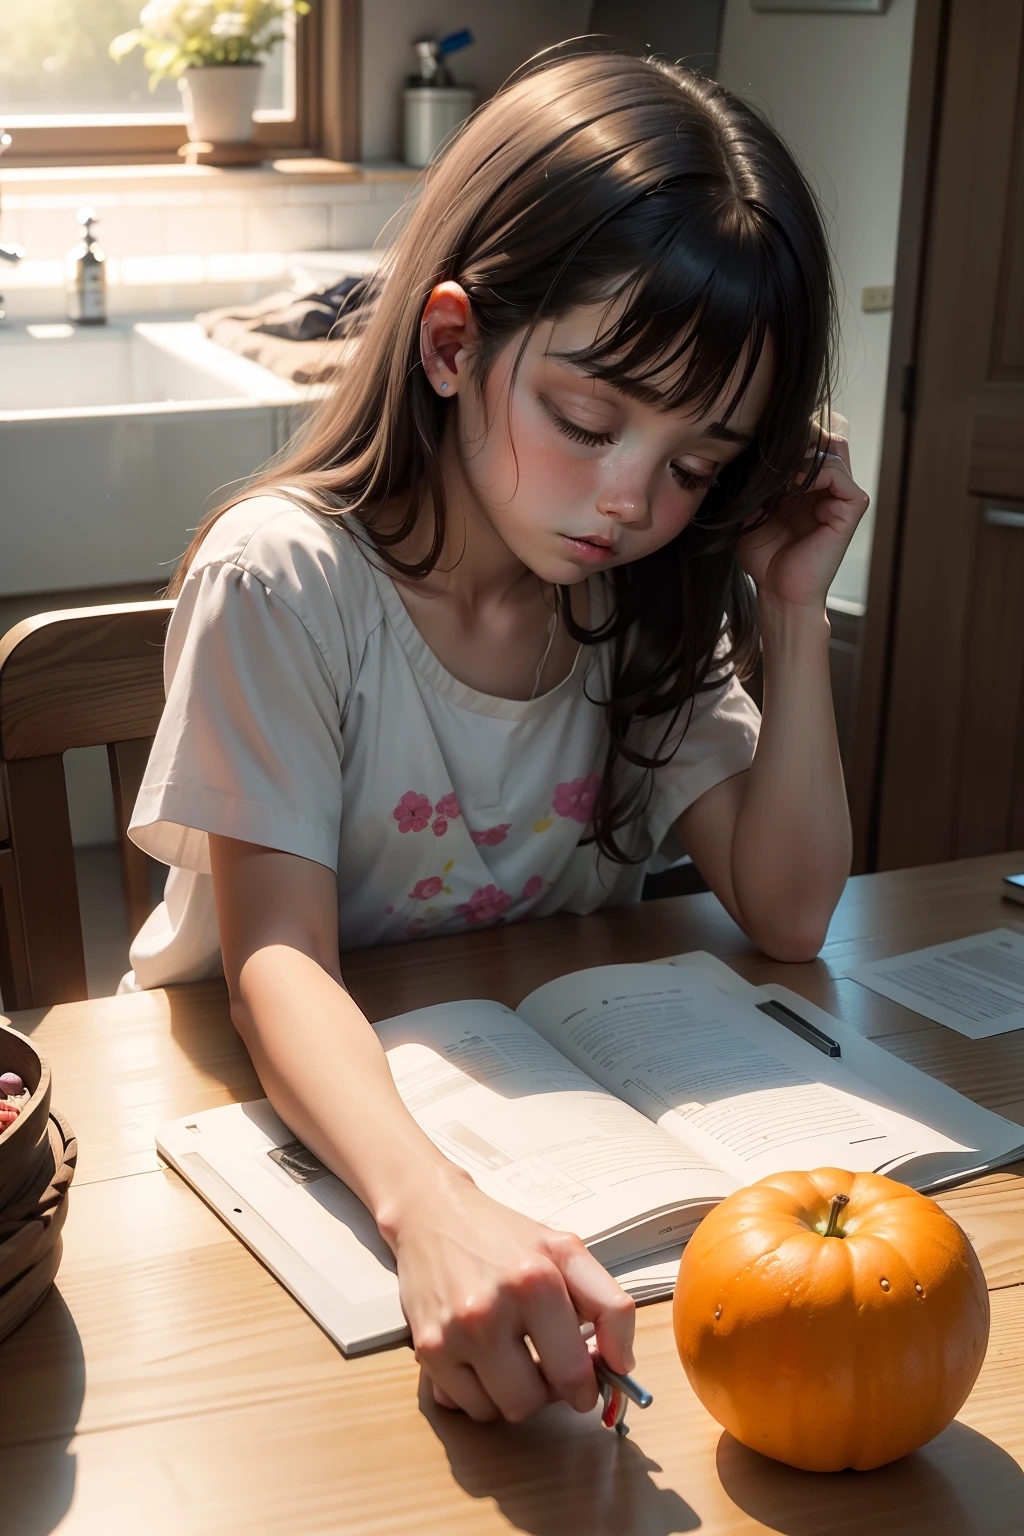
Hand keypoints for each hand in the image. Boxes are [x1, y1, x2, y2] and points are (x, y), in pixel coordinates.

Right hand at [387, 1166, 634, 1421]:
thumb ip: (608, 1304)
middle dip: (549, 1389)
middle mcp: (490, 1310)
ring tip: (514, 1356)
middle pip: (536, 1400)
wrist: (432, 1214)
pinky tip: (482, 1358)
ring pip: (503, 1410)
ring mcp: (454, 1334)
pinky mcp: (426, 1350)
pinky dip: (480, 1392)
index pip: (575, 1371)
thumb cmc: (504, 1236)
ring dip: (515, 1393)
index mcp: (535, 1281)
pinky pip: (467, 1406)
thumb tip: (622, 1364)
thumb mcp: (566, 1250)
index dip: (586, 1386)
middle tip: (546, 1363)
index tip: (585, 1381)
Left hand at [738, 431, 869, 610]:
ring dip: (803, 456)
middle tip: (773, 455)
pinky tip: (794, 485)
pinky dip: (816, 472)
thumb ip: (759, 482)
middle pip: (827, 437)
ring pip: (834, 450)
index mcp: (809, 485)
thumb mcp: (753, 511)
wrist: (778, 592)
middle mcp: (829, 488)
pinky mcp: (850, 510)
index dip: (790, 436)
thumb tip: (755, 450)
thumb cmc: (765, 558)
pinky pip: (839, 475)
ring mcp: (842, 498)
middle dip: (801, 438)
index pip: (810, 440)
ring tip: (781, 476)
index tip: (761, 449)